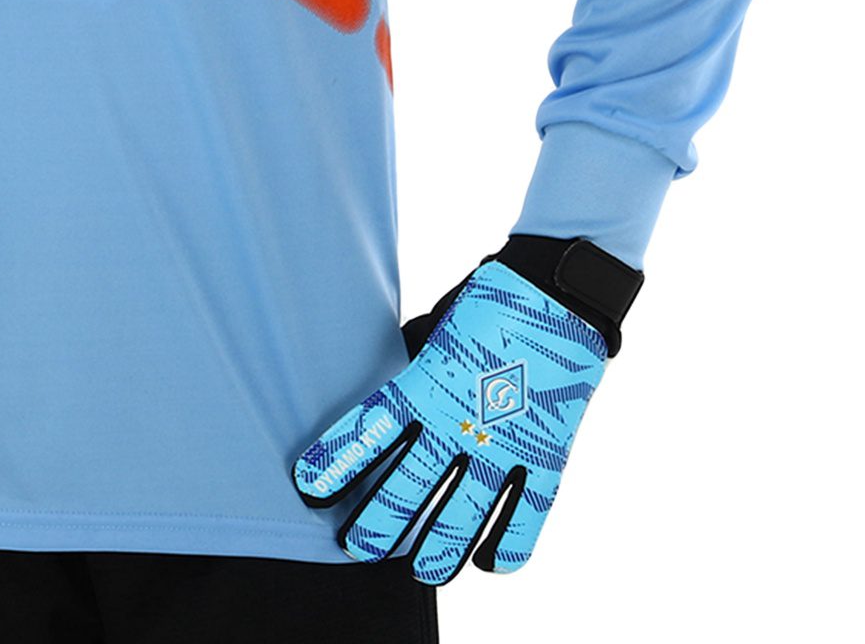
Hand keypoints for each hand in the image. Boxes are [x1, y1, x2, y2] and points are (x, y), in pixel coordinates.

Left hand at [289, 235, 640, 582]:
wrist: (555, 290)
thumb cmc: (487, 301)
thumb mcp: (436, 331)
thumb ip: (414, 371)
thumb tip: (390, 399)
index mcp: (426, 383)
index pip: (369, 432)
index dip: (337, 463)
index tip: (308, 490)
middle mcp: (459, 421)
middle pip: (407, 486)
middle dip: (377, 524)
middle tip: (354, 549)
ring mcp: (504, 443)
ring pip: (463, 514)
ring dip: (438, 549)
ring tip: (421, 574)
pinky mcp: (547, 453)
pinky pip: (526, 515)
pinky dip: (507, 544)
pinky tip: (487, 564)